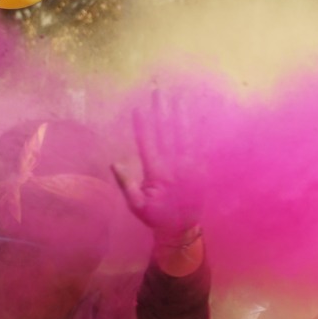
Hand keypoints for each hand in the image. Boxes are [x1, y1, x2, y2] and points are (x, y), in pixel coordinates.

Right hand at [114, 89, 202, 246]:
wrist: (184, 228)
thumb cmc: (156, 216)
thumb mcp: (136, 206)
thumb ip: (127, 184)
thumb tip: (115, 163)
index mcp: (157, 173)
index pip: (147, 143)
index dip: (142, 125)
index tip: (138, 107)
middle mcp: (175, 165)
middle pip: (167, 132)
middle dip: (162, 110)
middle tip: (158, 90)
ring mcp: (191, 165)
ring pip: (185, 134)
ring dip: (180, 113)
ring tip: (178, 95)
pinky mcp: (202, 168)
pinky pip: (201, 144)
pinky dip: (199, 128)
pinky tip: (198, 114)